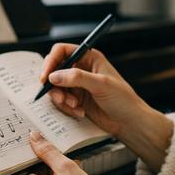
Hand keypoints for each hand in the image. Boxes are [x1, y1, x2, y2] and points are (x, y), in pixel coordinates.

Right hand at [41, 43, 174, 171]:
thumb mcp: (101, 84)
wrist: (128, 122)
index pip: (62, 51)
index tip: (46, 76)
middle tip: (59, 97)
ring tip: (74, 105)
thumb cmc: (123, 99)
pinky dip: (66, 108)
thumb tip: (54, 76)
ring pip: (55, 87)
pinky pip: (61, 101)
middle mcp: (81, 69)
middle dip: (54, 85)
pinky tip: (80, 112)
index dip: (51, 61)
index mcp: (89, 57)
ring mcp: (77, 85)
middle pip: (54, 70)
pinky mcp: (76, 99)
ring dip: (61, 98)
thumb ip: (77, 78)